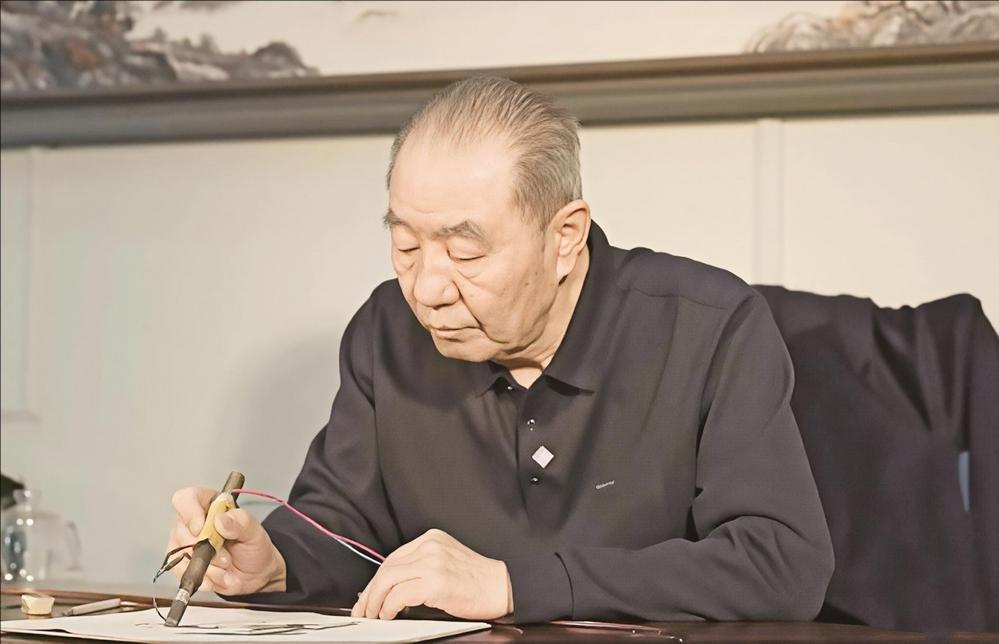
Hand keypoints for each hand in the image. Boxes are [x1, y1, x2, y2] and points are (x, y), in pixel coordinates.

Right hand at [166, 487, 286, 595]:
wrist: (255, 573)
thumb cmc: (253, 546)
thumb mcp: (254, 531)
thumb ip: (240, 522)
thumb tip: (220, 520)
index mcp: (209, 504)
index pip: (186, 499)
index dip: (189, 512)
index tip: (201, 528)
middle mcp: (192, 522)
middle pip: (180, 530)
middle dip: (205, 549)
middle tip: (226, 557)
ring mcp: (184, 543)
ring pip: (181, 554)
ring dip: (207, 566)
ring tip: (226, 565)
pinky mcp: (182, 564)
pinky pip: (182, 572)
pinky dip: (203, 578)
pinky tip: (217, 578)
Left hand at [351, 528, 512, 620]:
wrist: (503, 588)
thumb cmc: (478, 582)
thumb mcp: (446, 564)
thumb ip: (420, 569)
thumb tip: (389, 588)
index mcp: (432, 539)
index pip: (393, 558)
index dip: (376, 580)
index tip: (368, 594)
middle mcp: (430, 546)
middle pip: (387, 568)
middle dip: (370, 592)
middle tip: (363, 609)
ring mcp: (432, 562)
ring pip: (388, 580)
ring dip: (375, 601)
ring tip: (373, 615)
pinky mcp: (435, 581)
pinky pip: (400, 594)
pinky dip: (389, 607)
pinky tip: (389, 614)